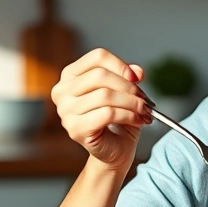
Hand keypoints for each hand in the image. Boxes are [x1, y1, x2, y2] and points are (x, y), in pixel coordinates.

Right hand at [52, 48, 152, 170]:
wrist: (115, 149)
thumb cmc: (117, 119)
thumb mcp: (125, 92)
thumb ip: (128, 78)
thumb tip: (137, 72)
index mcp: (70, 75)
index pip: (97, 57)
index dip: (120, 65)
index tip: (137, 78)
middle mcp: (62, 91)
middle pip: (100, 75)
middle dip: (128, 87)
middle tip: (144, 99)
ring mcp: (65, 111)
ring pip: (105, 95)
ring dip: (132, 103)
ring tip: (144, 111)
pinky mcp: (75, 129)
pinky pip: (107, 114)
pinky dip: (128, 116)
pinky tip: (138, 120)